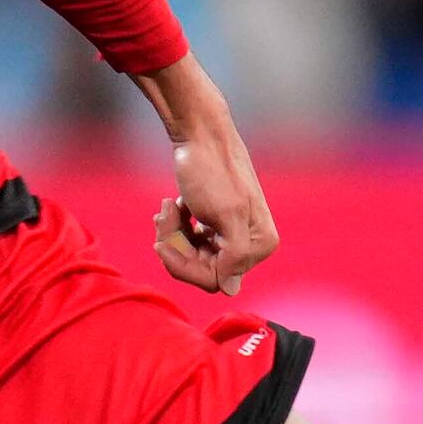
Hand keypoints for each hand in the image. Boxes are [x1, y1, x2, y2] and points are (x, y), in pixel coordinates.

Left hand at [139, 60, 281, 291]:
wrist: (200, 133)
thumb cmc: (211, 170)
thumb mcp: (224, 214)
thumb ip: (234, 255)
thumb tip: (232, 290)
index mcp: (261, 244)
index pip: (217, 281)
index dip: (184, 265)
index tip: (161, 241)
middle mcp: (253, 243)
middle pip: (203, 269)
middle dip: (176, 244)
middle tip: (164, 214)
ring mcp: (234, 234)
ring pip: (194, 255)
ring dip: (174, 232)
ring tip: (168, 205)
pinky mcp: (218, 223)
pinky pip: (193, 241)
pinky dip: (178, 225)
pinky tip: (175, 203)